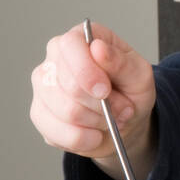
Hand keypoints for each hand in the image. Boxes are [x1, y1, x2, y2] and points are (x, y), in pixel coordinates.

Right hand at [29, 22, 155, 162]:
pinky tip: (94, 134)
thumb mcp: (139, 75)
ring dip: (96, 122)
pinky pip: (57, 133)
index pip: (70, 45)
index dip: (86, 71)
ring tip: (109, 119)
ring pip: (66, 112)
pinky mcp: (39, 114)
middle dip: (101, 105)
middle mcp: (55, 59)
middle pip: (68, 84)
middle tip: (121, 109)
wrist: (125, 121)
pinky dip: (84, 139)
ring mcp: (43, 87)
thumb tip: (98, 48)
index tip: (105, 90)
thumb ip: (121, 62)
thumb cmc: (131, 91)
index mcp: (80, 40)